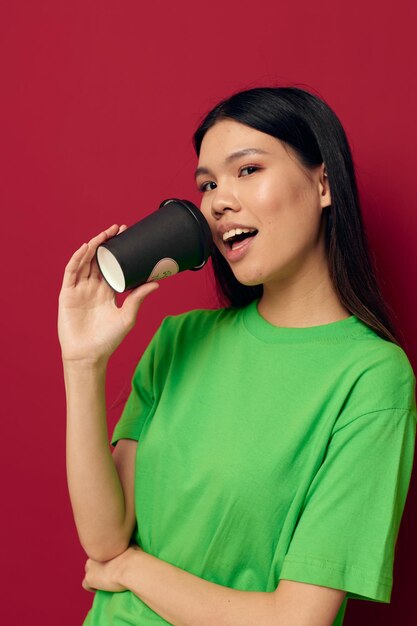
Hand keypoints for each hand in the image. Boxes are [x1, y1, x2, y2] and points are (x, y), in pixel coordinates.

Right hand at [58, 225, 158, 363]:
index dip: (118, 251)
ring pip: (85, 262)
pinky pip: (71, 273)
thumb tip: (157, 283)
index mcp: (107, 291)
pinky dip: (77, 259)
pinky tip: (85, 248)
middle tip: (118, 229)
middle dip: (107, 243)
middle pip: (98, 259)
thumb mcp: (127, 317)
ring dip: (93, 247)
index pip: (112, 266)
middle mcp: (93, 287)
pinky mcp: (67, 295)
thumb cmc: (109, 340)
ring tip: (104, 234)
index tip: (128, 236)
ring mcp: (79, 290)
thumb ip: (138, 299)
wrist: (89, 355)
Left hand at [82, 544, 142, 592]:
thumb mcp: (130, 545)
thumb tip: (130, 545)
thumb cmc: (134, 556)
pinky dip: (92, 587)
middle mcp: (94, 554)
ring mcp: (90, 566)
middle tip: (109, 573)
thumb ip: (125, 544)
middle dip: (99, 567)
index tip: (113, 565)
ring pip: (88, 572)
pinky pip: (86, 584)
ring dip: (95, 577)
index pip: (100, 552)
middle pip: (92, 562)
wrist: (130, 567)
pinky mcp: (89, 578)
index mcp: (104, 545)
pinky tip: (101, 588)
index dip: (106, 560)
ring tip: (105, 582)